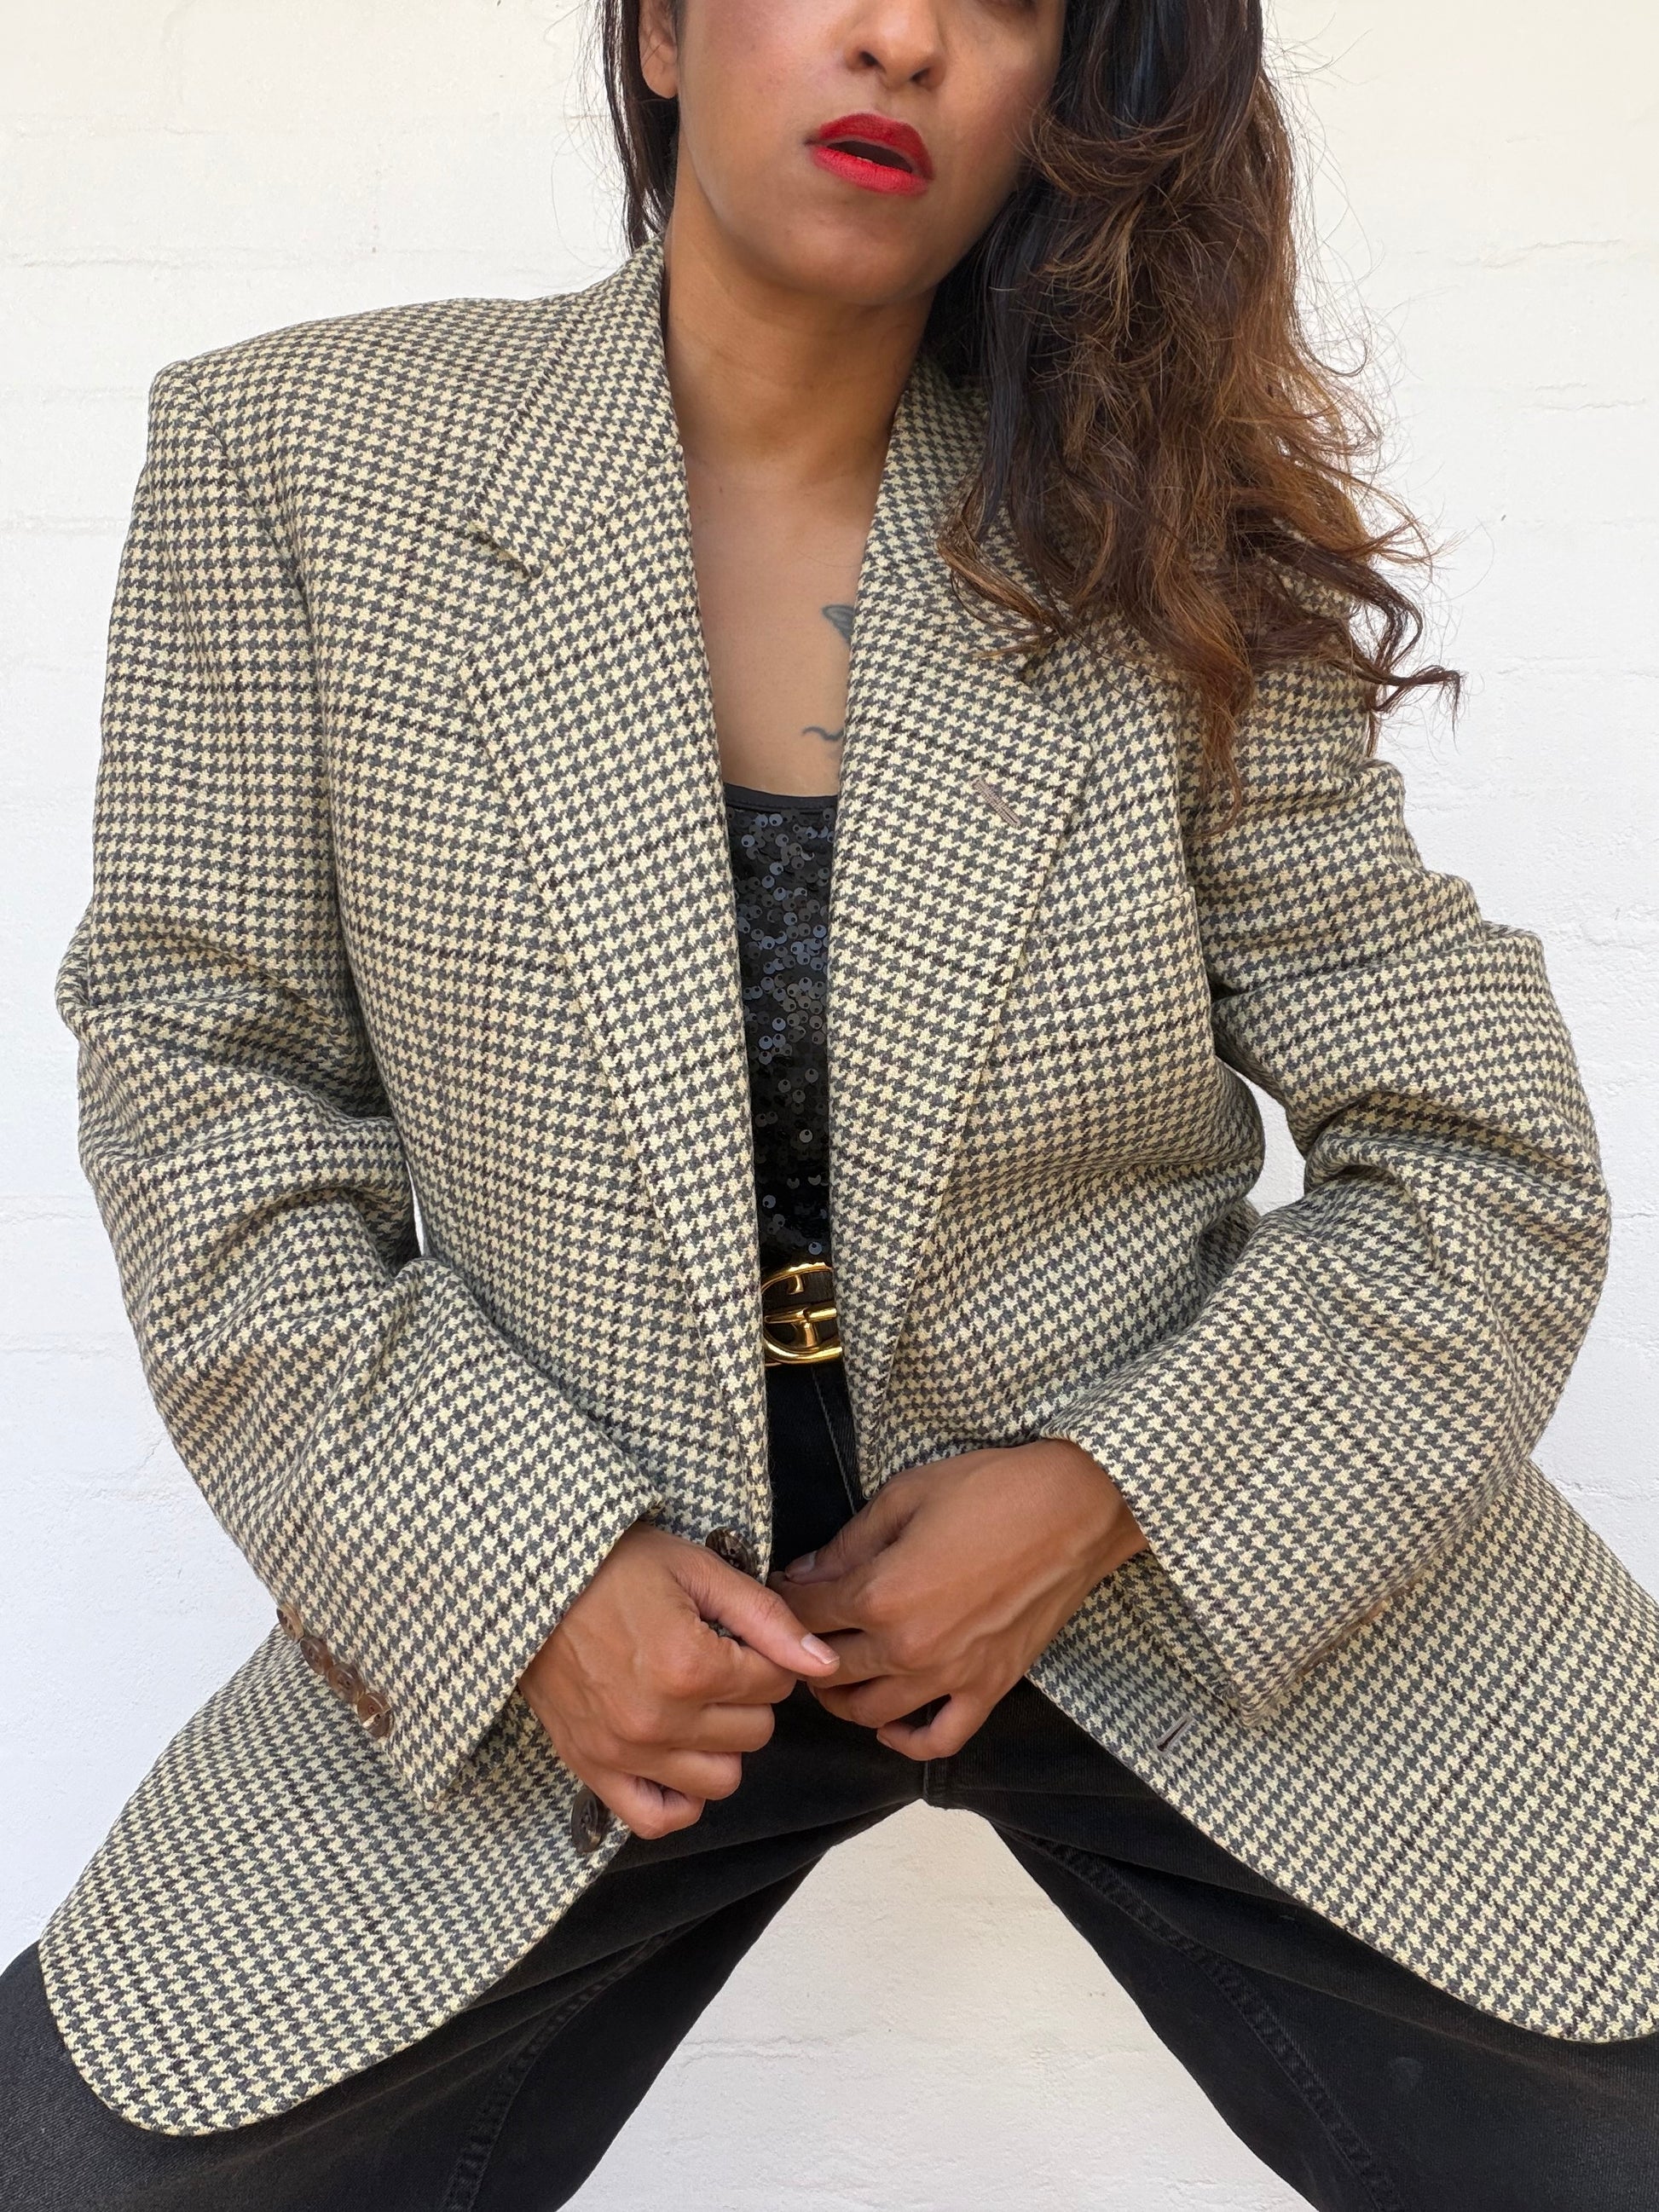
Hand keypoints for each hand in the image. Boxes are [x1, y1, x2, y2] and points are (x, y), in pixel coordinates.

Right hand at [519, 1521, 839, 1838]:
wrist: (533, 1583)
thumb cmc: (616, 1567)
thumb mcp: (698, 1571)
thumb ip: (767, 1618)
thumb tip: (824, 1662)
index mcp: (689, 1666)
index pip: (776, 1683)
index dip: (768, 1654)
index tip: (738, 1636)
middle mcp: (659, 1721)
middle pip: (756, 1732)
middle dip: (750, 1695)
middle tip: (717, 1662)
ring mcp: (624, 1753)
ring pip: (721, 1780)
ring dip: (723, 1744)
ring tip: (698, 1704)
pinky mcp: (594, 1770)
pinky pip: (657, 1817)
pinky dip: (680, 1797)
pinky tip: (679, 1756)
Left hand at [768, 1440, 1145, 1759]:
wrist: (1074, 1508)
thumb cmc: (991, 1490)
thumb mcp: (905, 1496)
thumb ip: (847, 1543)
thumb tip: (803, 1574)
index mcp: (880, 1594)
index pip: (803, 1614)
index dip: (782, 1600)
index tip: (781, 1590)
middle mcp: (908, 1647)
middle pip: (827, 1670)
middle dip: (802, 1650)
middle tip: (799, 1632)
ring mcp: (951, 1675)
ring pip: (868, 1713)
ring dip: (840, 1697)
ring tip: (835, 1671)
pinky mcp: (990, 1688)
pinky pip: (938, 1739)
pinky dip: (906, 1740)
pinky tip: (889, 1723)